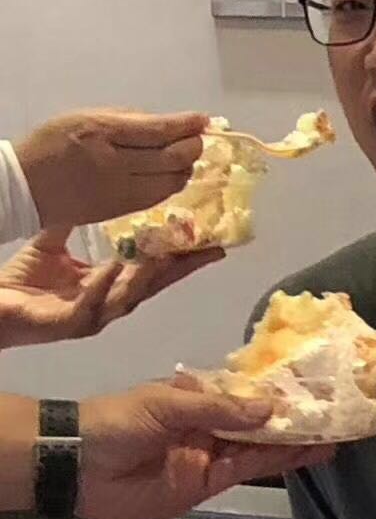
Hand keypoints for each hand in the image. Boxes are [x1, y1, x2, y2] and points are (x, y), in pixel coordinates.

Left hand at [0, 227, 222, 349]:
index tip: (209, 241)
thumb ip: (72, 225)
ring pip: (127, 298)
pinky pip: (89, 304)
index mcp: (107, 288)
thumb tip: (88, 194)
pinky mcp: (68, 324)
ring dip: (148, 277)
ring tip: (166, 254)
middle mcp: (106, 307)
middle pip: (152, 287)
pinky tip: (115, 266)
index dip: (179, 258)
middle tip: (209, 250)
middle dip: (181, 270)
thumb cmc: (23, 284)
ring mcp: (90, 318)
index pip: (150, 272)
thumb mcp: (52, 246)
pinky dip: (103, 285)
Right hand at [14, 109, 207, 226]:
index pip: (157, 131)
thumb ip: (126, 120)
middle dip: (192, 148)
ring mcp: (120, 192)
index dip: (185, 125)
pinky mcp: (122, 211)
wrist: (29, 186)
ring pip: (169, 183)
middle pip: (171, 159)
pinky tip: (172, 173)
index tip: (201, 120)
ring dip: (185, 168)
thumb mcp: (85, 117)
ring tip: (187, 155)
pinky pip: (157, 197)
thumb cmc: (54, 144)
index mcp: (104, 133)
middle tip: (197, 138)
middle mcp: (115, 165)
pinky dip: (171, 183)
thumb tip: (164, 125)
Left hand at [77, 375, 328, 518]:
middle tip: (340, 411)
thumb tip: (271, 408)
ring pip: (262, 447)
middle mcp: (209, 423)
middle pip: (260, 421)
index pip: (246, 391)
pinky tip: (307, 456)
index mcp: (197, 394)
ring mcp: (210, 455)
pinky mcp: (208, 484)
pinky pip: (248, 471)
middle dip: (297, 417)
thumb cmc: (115, 422)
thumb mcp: (166, 404)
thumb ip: (219, 410)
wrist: (76, 468)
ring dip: (297, 442)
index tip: (315, 384)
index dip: (279, 389)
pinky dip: (278, 464)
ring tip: (337, 434)